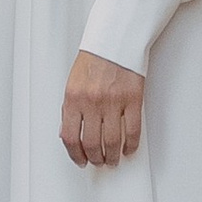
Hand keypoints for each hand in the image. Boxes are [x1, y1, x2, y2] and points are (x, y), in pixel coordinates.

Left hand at [61, 52, 144, 168]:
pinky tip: (128, 149)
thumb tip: (67, 134)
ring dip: (112, 156)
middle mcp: (92, 102)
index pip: (70, 137)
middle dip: (95, 158)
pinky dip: (131, 145)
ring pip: (113, 142)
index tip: (80, 160)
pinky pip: (133, 131)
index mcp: (73, 98)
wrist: (115, 39)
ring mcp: (114, 102)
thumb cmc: (94, 59)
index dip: (75, 154)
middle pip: (92, 144)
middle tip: (98, 162)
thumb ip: (69, 109)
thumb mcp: (72, 83)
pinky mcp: (133, 100)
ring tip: (112, 159)